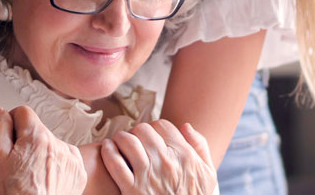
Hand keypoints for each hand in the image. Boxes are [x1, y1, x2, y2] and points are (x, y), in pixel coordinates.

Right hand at [0, 106, 85, 194]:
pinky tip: (44, 180)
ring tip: (30, 176)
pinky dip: (55, 166)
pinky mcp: (79, 173)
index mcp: (37, 137)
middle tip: (15, 164)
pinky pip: (65, 159)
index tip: (7, 140)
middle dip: (26, 141)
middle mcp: (59, 144)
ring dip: (41, 153)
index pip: (22, 112)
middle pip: (38, 129)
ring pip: (51, 144)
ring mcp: (72, 159)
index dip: (10, 124)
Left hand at [100, 120, 217, 194]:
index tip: (149, 135)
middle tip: (132, 138)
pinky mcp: (132, 190)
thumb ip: (200, 147)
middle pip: (144, 130)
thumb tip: (185, 126)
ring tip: (118, 142)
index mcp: (184, 156)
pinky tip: (107, 149)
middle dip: (136, 132)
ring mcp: (148, 176)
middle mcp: (166, 163)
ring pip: (128, 142)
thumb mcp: (207, 175)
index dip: (154, 127)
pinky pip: (115, 163)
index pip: (163, 126)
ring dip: (120, 138)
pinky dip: (108, 152)